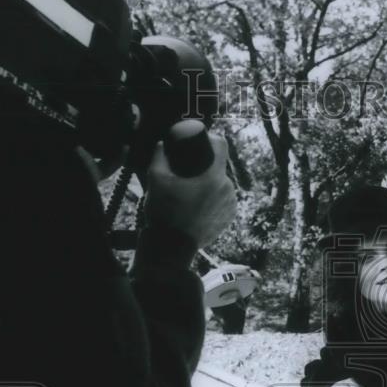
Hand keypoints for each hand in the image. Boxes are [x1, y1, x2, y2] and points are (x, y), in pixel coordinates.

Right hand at [143, 131, 236, 247]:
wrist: (172, 247)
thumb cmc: (164, 212)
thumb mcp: (156, 180)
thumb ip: (159, 156)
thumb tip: (162, 144)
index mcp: (214, 177)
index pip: (222, 145)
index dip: (211, 139)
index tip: (200, 142)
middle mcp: (227, 189)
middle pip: (219, 167)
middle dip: (205, 166)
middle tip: (188, 172)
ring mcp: (230, 205)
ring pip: (221, 184)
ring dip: (210, 183)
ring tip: (191, 191)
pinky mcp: (229, 217)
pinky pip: (223, 200)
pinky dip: (213, 198)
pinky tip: (198, 203)